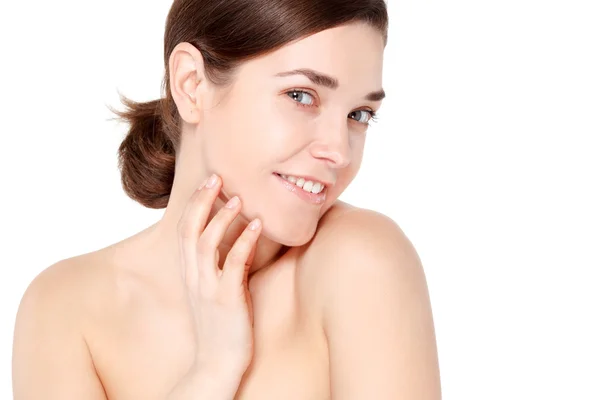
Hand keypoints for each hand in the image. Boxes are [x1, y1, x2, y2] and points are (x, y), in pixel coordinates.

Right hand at [177, 174, 260, 377]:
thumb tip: (235, 242)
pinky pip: (233, 264)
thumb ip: (218, 267)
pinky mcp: (227, 300)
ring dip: (221, 218)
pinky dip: (244, 242)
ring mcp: (209, 289)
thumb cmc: (221, 326)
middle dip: (201, 201)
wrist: (218, 364)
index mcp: (190, 274)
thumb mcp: (212, 291)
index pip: (184, 230)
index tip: (209, 181)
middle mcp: (195, 278)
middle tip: (216, 176)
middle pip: (189, 231)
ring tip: (238, 198)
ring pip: (206, 244)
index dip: (195, 204)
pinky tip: (257, 225)